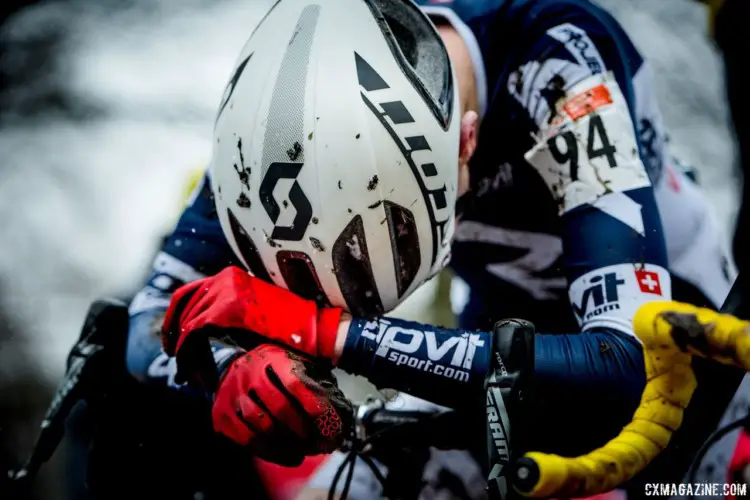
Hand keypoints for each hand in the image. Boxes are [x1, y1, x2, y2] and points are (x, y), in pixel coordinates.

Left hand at [161, 266, 342, 388]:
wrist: (316, 331)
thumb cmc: (293, 328)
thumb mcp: (258, 313)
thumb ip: (233, 314)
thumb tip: (209, 331)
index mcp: (231, 277)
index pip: (189, 293)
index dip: (174, 318)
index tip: (173, 339)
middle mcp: (225, 280)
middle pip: (183, 306)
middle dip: (173, 334)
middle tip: (175, 357)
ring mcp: (225, 293)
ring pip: (186, 322)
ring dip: (182, 348)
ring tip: (185, 369)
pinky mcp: (227, 311)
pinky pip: (194, 332)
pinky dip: (188, 353)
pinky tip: (192, 369)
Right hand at [214, 344, 352, 465]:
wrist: (229, 366)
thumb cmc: (270, 368)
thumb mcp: (291, 362)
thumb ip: (311, 378)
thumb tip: (339, 404)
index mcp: (271, 359)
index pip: (295, 384)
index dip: (315, 406)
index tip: (331, 423)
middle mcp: (249, 375)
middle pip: (279, 408)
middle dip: (302, 429)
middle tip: (318, 442)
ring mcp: (232, 396)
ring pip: (262, 426)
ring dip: (286, 444)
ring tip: (303, 452)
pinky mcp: (222, 415)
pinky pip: (247, 439)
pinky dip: (269, 452)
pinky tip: (286, 456)